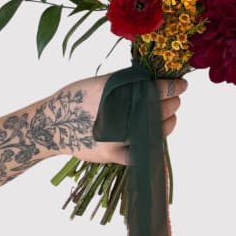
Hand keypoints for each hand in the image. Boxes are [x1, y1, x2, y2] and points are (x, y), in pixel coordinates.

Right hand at [64, 73, 187, 164]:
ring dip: (168, 123)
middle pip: (160, 110)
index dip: (175, 86)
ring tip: (169, 117)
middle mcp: (120, 115)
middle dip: (173, 103)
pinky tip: (156, 136)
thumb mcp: (102, 82)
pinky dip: (152, 145)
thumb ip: (129, 82)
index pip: (158, 89)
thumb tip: (156, 80)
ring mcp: (117, 137)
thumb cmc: (77, 97)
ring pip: (156, 132)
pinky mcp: (112, 155)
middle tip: (176, 99)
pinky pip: (141, 153)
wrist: (52, 123)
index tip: (182, 84)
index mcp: (118, 93)